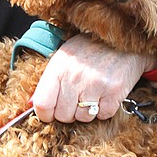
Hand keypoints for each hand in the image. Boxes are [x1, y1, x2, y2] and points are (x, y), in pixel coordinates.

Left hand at [31, 35, 148, 123]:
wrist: (124, 38)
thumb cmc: (90, 49)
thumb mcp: (64, 57)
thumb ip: (48, 82)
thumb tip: (31, 104)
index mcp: (58, 68)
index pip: (43, 104)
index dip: (45, 114)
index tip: (51, 113)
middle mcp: (75, 77)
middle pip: (63, 116)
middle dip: (69, 112)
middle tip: (77, 99)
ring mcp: (96, 85)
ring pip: (83, 118)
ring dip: (87, 111)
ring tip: (92, 93)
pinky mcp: (114, 92)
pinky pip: (103, 115)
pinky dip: (104, 109)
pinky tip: (105, 94)